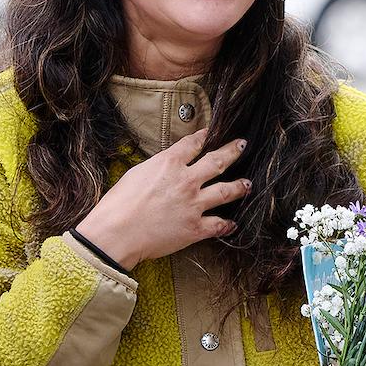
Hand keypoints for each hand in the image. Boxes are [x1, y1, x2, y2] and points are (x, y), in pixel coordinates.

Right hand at [74, 130, 249, 267]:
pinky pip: (218, 225)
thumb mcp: (136, 173)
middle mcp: (186, 181)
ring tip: (248, 184)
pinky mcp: (195, 228)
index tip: (210, 132)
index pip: (192, 144)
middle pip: (217, 161)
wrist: (117, 232)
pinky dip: (227, 225)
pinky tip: (232, 223)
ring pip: (226, 191)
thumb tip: (166, 165)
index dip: (203, 136)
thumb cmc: (118, 204)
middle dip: (233, 151)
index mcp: (169, 164)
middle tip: (242, 144)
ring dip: (239, 186)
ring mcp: (194, 204)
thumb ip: (157, 166)